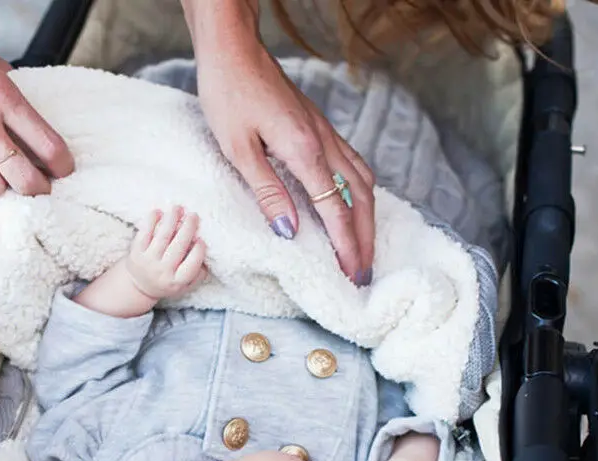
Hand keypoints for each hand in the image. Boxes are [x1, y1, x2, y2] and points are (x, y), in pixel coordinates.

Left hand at [120, 207, 206, 301]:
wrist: (140, 286)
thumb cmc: (168, 281)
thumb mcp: (185, 286)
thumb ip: (198, 274)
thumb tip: (205, 255)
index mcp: (177, 282)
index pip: (191, 264)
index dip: (198, 250)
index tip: (201, 239)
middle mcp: (163, 272)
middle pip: (178, 247)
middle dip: (187, 229)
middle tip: (194, 215)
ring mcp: (148, 261)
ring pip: (163, 237)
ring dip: (171, 220)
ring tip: (178, 208)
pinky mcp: (136, 252)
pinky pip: (144, 233)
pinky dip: (151, 221)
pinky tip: (159, 212)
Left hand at [193, 23, 374, 285]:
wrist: (234, 48)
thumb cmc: (229, 94)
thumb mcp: (238, 149)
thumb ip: (268, 192)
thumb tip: (290, 232)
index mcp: (305, 151)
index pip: (336, 210)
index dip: (346, 245)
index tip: (352, 274)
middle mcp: (324, 143)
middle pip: (360, 199)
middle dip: (365, 238)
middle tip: (364, 272)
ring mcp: (326, 133)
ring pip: (363, 181)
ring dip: (368, 217)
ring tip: (364, 246)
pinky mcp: (320, 128)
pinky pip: (354, 164)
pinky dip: (362, 192)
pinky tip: (356, 204)